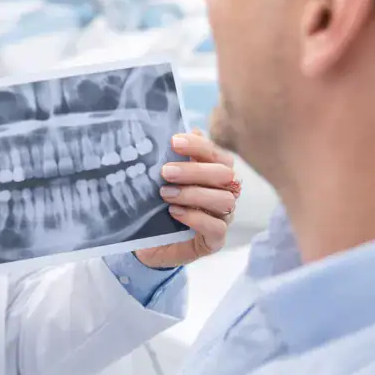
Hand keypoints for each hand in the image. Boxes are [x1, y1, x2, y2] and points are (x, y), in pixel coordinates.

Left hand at [134, 131, 240, 268]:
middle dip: (194, 171)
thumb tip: (182, 131)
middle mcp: (225, 193)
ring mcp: (223, 217)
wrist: (149, 243)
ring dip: (193, 194)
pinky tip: (175, 213)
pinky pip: (217, 228)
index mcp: (215, 174)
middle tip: (165, 172)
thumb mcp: (161, 181)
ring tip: (165, 194)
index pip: (217, 154)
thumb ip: (171, 158)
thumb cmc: (159, 206)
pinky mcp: (215, 240)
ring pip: (224, 200)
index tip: (174, 142)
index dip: (199, 146)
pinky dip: (196, 218)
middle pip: (225, 175)